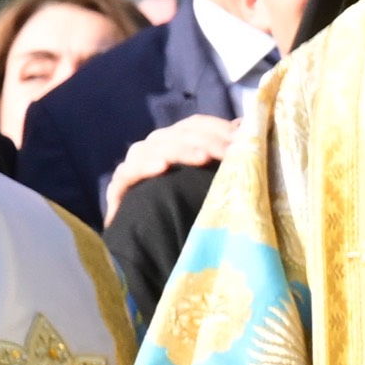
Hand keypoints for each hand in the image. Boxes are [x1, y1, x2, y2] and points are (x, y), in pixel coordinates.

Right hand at [100, 112, 237, 213]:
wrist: (156, 240)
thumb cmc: (190, 205)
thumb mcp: (212, 178)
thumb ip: (224, 153)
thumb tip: (244, 129)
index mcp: (177, 139)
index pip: (196, 125)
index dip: (218, 128)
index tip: (242, 138)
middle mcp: (155, 146)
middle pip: (178, 135)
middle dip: (207, 141)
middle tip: (230, 152)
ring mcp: (136, 163)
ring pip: (155, 148)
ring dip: (181, 151)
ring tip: (202, 158)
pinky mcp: (119, 185)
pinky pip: (127, 172)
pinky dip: (144, 167)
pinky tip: (162, 166)